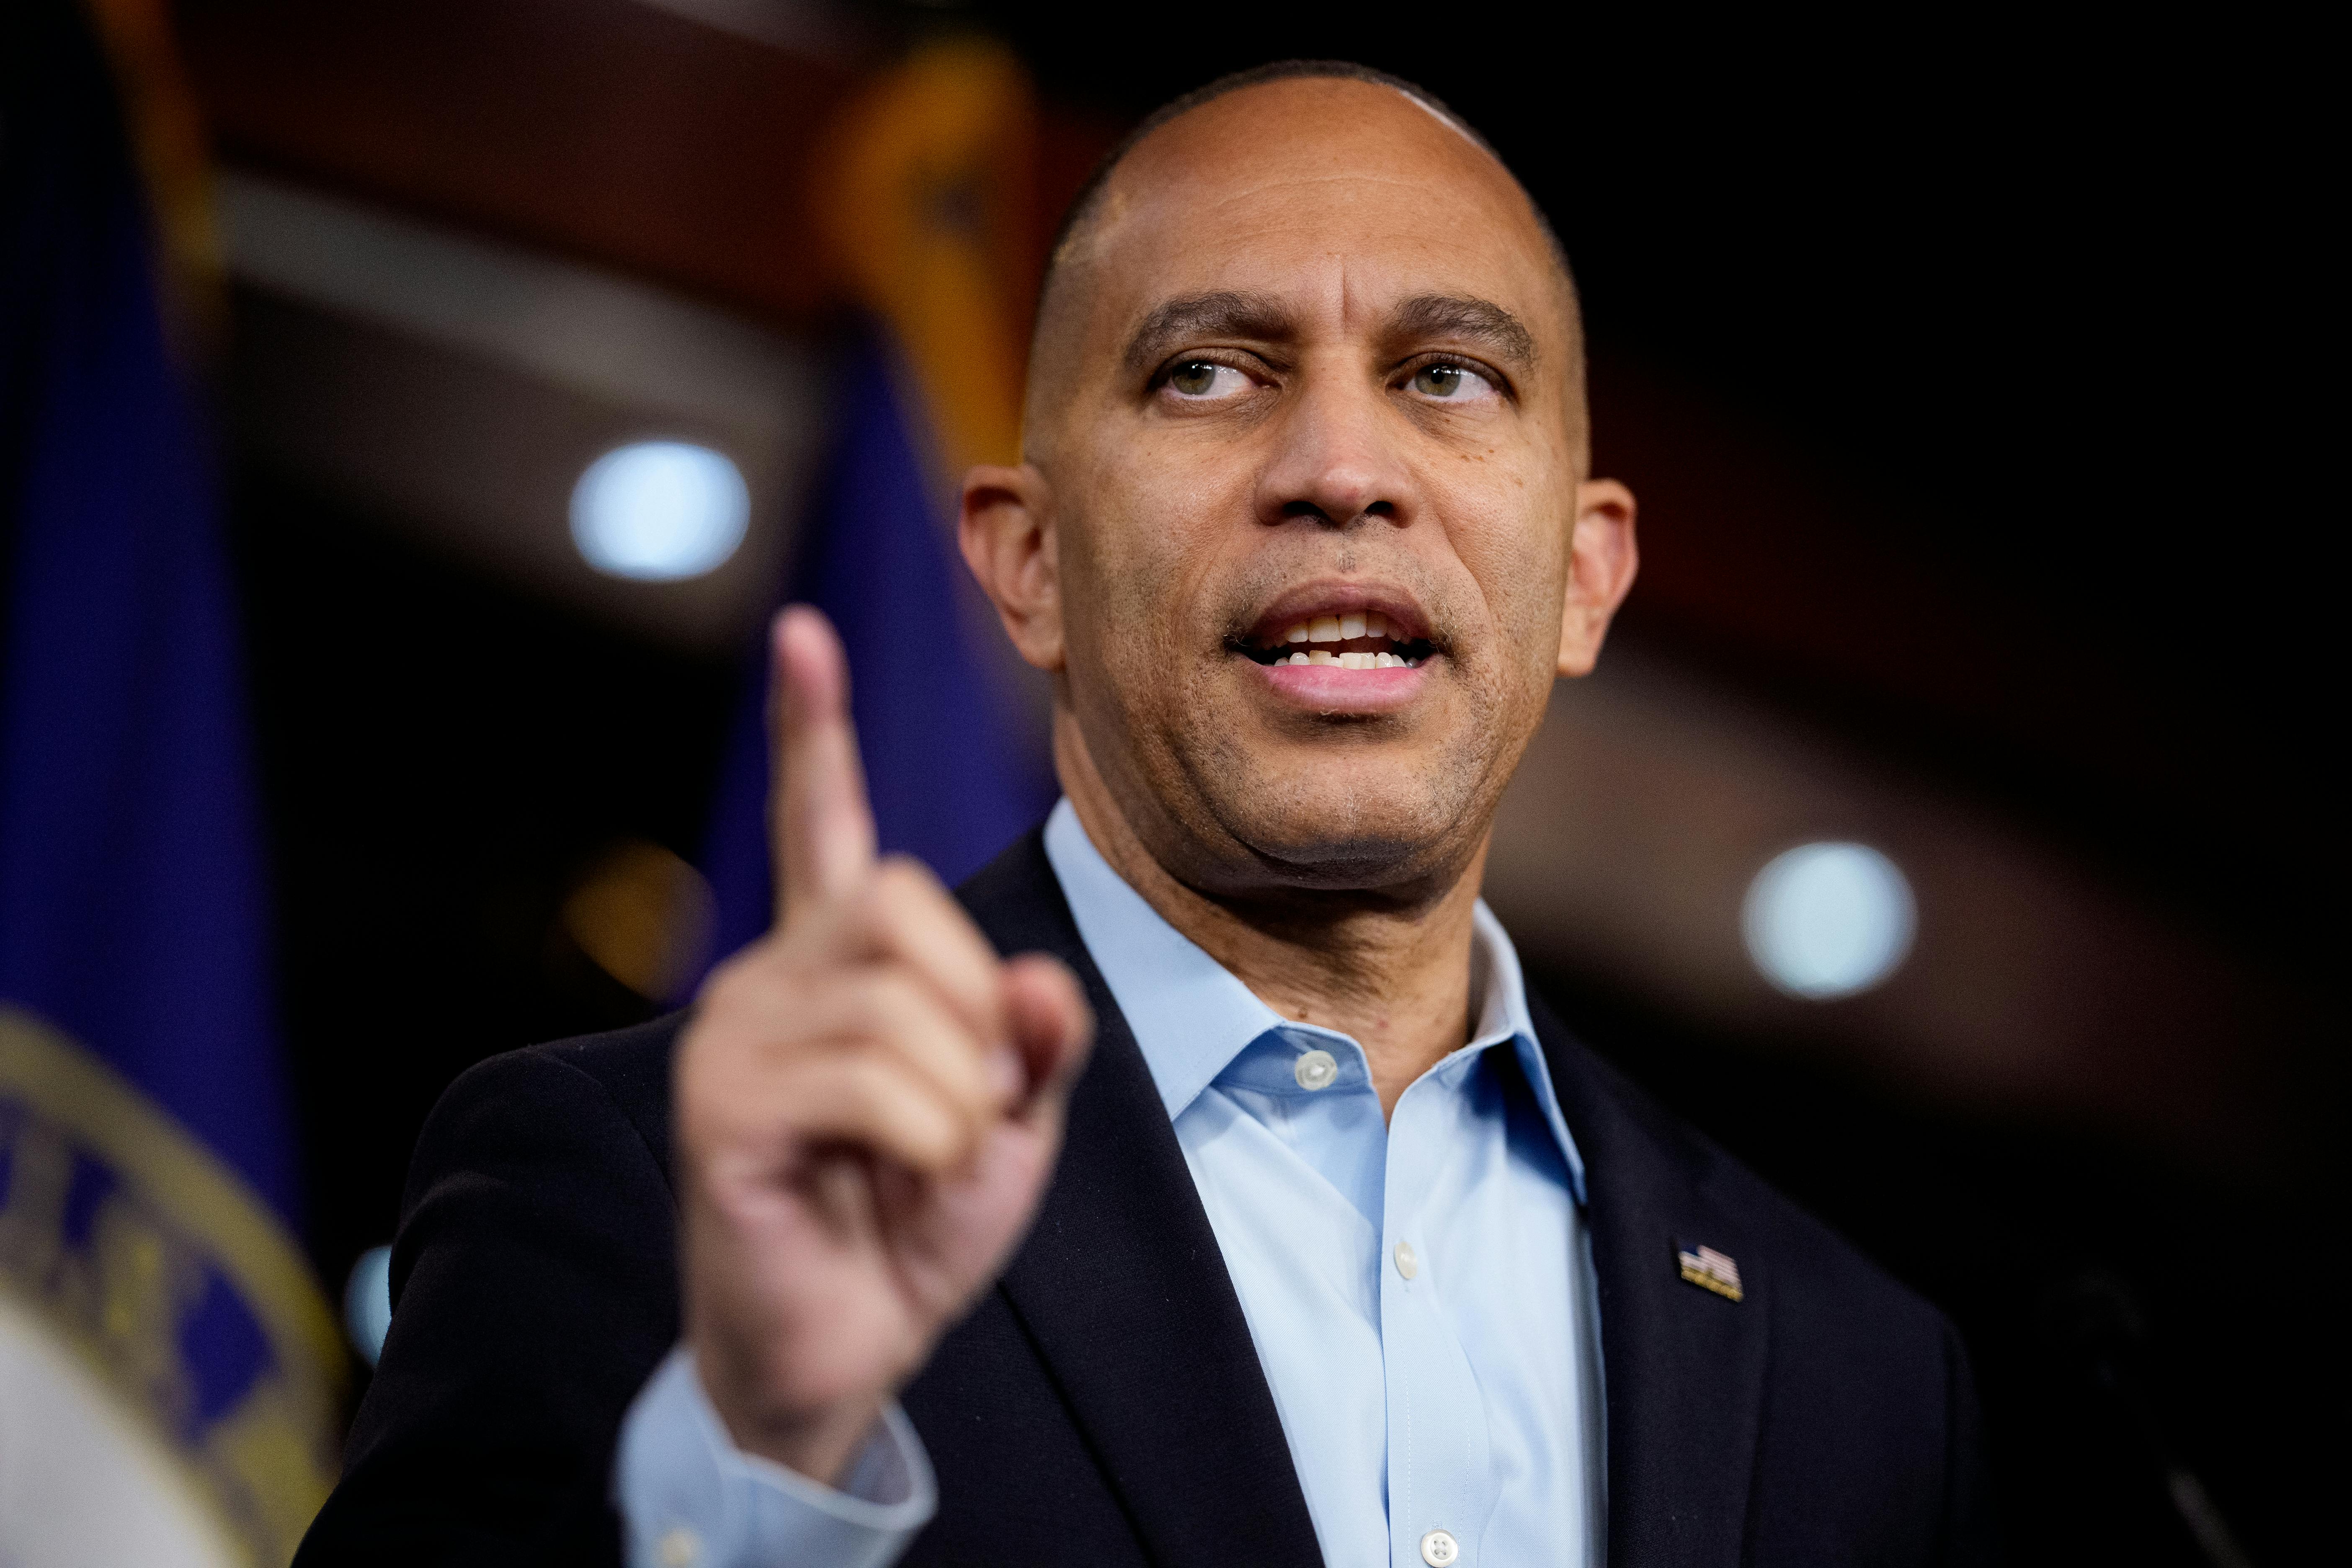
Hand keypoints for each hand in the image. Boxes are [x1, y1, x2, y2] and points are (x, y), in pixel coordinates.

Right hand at [675, 606, 1091, 1482]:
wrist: (843, 1353)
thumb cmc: (911, 1229)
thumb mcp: (1009, 1124)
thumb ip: (1035, 1041)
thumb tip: (1037, 983)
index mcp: (832, 967)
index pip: (821, 824)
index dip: (813, 731)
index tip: (802, 636)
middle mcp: (769, 978)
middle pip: (904, 903)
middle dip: (974, 1009)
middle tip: (967, 1103)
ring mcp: (735, 1037)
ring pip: (899, 998)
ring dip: (958, 1094)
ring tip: (925, 1159)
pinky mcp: (723, 1106)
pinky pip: (872, 1077)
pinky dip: (931, 1138)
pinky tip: (899, 1182)